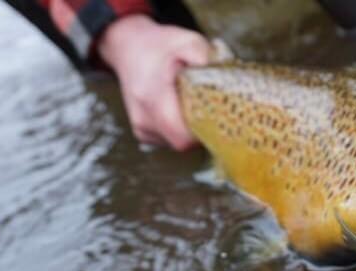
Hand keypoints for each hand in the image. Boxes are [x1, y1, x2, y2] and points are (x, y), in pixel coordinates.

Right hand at [97, 15, 209, 150]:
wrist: (128, 47)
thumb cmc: (161, 46)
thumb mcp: (188, 42)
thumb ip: (207, 60)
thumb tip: (226, 80)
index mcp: (152, 98)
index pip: (184, 137)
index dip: (206, 131)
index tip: (218, 114)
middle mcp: (144, 119)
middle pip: (184, 143)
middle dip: (204, 129)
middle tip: (213, 107)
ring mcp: (142, 129)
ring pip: (179, 143)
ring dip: (193, 129)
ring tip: (194, 102)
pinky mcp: (144, 133)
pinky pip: (171, 140)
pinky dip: (182, 128)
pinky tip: (182, 108)